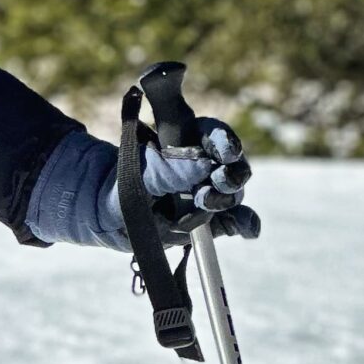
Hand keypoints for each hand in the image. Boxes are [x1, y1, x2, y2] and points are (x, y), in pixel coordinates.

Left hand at [106, 118, 259, 248]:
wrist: (115, 223)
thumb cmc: (122, 191)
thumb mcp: (137, 178)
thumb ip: (166, 171)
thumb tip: (203, 164)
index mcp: (187, 144)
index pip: (214, 135)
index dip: (223, 141)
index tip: (225, 153)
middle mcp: (206, 166)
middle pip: (232, 164)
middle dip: (229, 173)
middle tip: (219, 181)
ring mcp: (213, 193)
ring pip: (233, 192)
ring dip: (226, 199)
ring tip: (205, 203)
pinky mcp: (216, 219)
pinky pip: (236, 220)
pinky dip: (244, 224)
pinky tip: (248, 229)